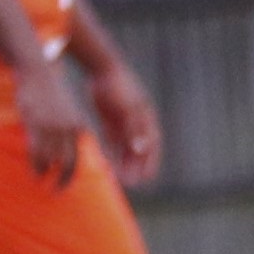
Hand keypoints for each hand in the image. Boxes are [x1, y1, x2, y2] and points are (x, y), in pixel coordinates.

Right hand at [13, 61, 90, 186]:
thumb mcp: (63, 114)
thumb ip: (65, 132)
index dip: (72, 174)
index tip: (65, 185)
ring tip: (39, 183)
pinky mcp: (37, 123)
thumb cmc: (48, 96)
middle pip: (69, 162)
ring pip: (51, 159)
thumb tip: (60, 152)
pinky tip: (33, 173)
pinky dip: (36, 165)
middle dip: (62, 180)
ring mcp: (53, 127)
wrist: (39, 73)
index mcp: (77, 127)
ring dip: (45, 174)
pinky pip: (36, 151)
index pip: (78, 157)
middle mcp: (68, 129)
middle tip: (56, 192)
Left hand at [89, 64, 162, 187]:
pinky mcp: (112, 120)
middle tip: (131, 184)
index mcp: (147, 119)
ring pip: (126, 148)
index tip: (146, 179)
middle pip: (140, 150)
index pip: (152, 147)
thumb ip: (134, 129)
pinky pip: (113, 141)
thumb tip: (142, 149)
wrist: (101, 68)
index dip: (150, 163)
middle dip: (136, 167)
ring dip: (125, 163)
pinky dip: (112, 153)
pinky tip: (107, 164)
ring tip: (119, 179)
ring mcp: (125, 122)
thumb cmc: (117, 87)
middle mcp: (138, 123)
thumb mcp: (126, 108)